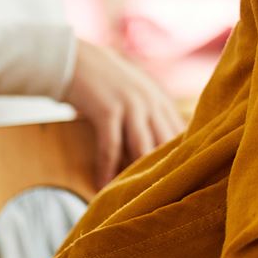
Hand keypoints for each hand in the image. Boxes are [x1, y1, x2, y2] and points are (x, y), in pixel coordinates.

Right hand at [64, 40, 186, 186]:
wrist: (72, 58)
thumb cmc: (102, 79)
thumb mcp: (134, 90)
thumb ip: (150, 111)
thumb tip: (159, 143)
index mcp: (159, 98)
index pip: (180, 133)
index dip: (183, 157)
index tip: (185, 180)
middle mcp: (150, 101)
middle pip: (165, 144)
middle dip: (166, 170)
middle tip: (165, 196)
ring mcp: (130, 105)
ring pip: (142, 148)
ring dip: (138, 175)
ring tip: (137, 198)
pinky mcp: (108, 110)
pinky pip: (111, 147)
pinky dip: (108, 168)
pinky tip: (103, 185)